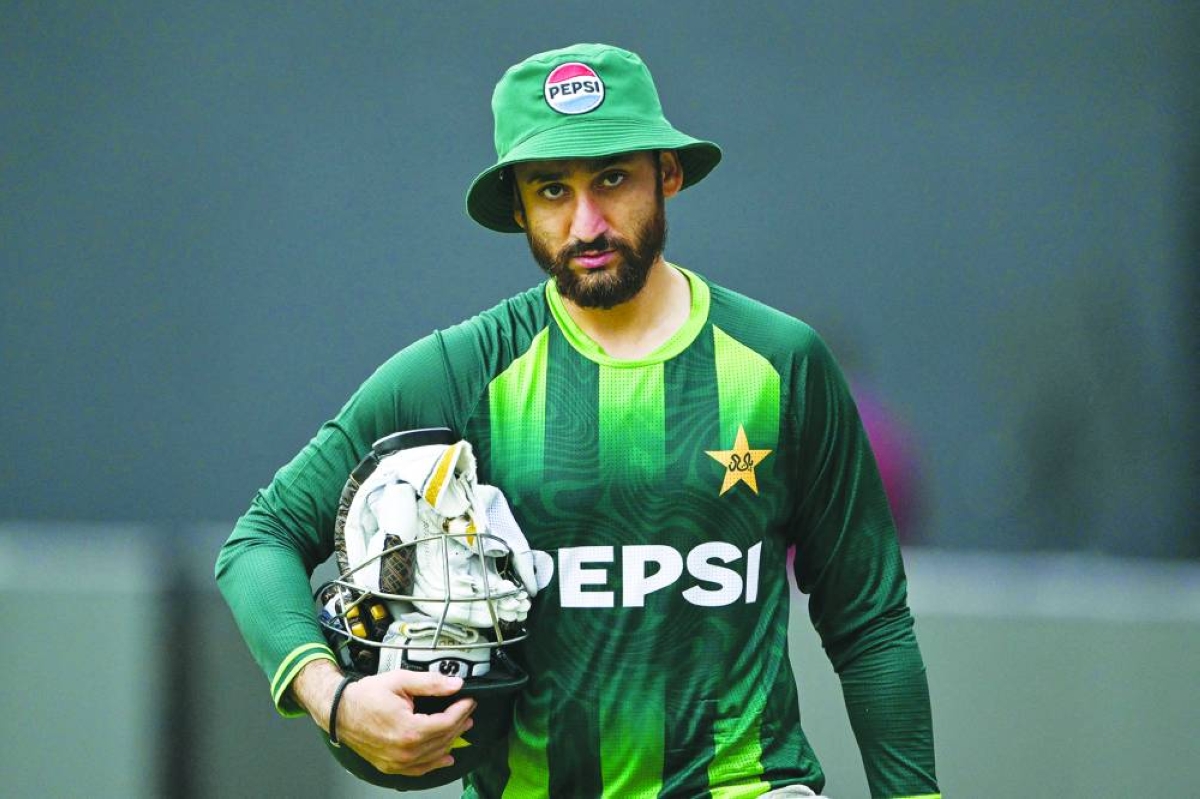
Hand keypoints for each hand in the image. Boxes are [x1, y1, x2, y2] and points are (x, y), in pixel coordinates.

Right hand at [293, 660, 475, 775]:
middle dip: (459, 722)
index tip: (469, 700)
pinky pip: (419, 770)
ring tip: (461, 727)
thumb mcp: (400, 681)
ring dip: (451, 740)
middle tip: (467, 710)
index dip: (462, 710)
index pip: (447, 722)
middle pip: (443, 738)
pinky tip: (445, 757)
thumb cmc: (365, 696)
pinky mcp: (390, 766)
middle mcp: (404, 750)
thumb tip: (455, 684)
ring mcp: (397, 761)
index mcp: (409, 729)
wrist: (339, 711)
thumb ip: (430, 683)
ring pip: (434, 755)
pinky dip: (434, 763)